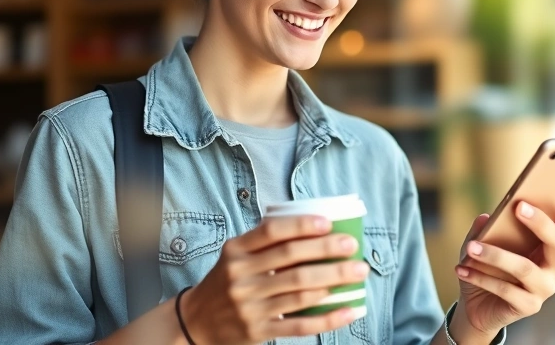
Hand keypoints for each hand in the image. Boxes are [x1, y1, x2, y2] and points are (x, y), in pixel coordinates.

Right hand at [180, 215, 369, 343]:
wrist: (196, 321)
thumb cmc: (228, 280)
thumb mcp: (236, 255)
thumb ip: (265, 240)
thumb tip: (317, 224)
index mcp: (236, 251)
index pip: (272, 232)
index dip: (302, 225)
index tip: (328, 223)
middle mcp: (240, 276)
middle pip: (291, 260)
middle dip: (327, 251)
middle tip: (352, 245)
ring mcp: (249, 305)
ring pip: (300, 291)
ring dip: (334, 280)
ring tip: (358, 272)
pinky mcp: (258, 330)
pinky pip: (300, 324)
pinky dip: (328, 318)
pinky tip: (350, 309)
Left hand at [451, 184, 554, 339]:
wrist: (477, 306)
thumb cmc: (487, 267)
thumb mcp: (483, 242)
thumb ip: (487, 229)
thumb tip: (486, 217)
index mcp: (550, 246)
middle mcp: (554, 266)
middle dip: (540, 222)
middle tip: (519, 206)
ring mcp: (544, 288)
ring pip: (523, 268)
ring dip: (495, 255)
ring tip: (471, 247)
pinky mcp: (529, 306)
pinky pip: (505, 289)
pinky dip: (480, 276)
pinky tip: (461, 267)